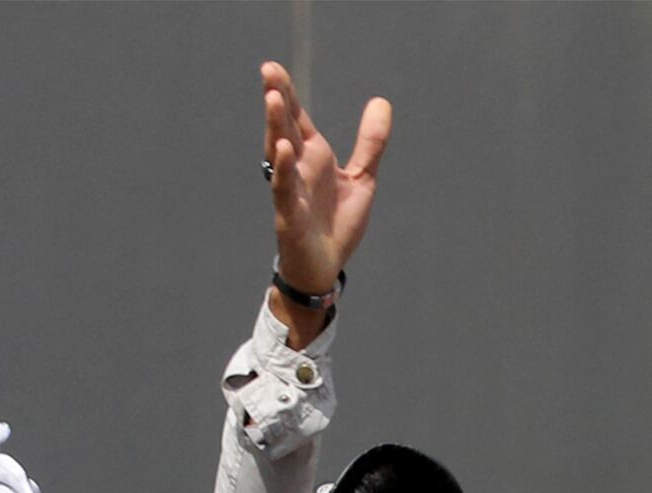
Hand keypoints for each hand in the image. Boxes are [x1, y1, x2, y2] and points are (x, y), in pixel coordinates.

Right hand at [262, 62, 391, 301]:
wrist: (325, 266)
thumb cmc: (336, 223)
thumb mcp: (361, 178)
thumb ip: (370, 143)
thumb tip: (382, 102)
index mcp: (313, 156)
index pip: (298, 118)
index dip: (289, 93)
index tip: (275, 67)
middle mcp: (298, 167)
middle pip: (285, 127)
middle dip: (277, 99)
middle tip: (269, 70)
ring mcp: (291, 189)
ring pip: (280, 152)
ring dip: (276, 125)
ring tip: (274, 98)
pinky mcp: (289, 214)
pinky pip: (284, 188)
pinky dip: (284, 169)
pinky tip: (284, 149)